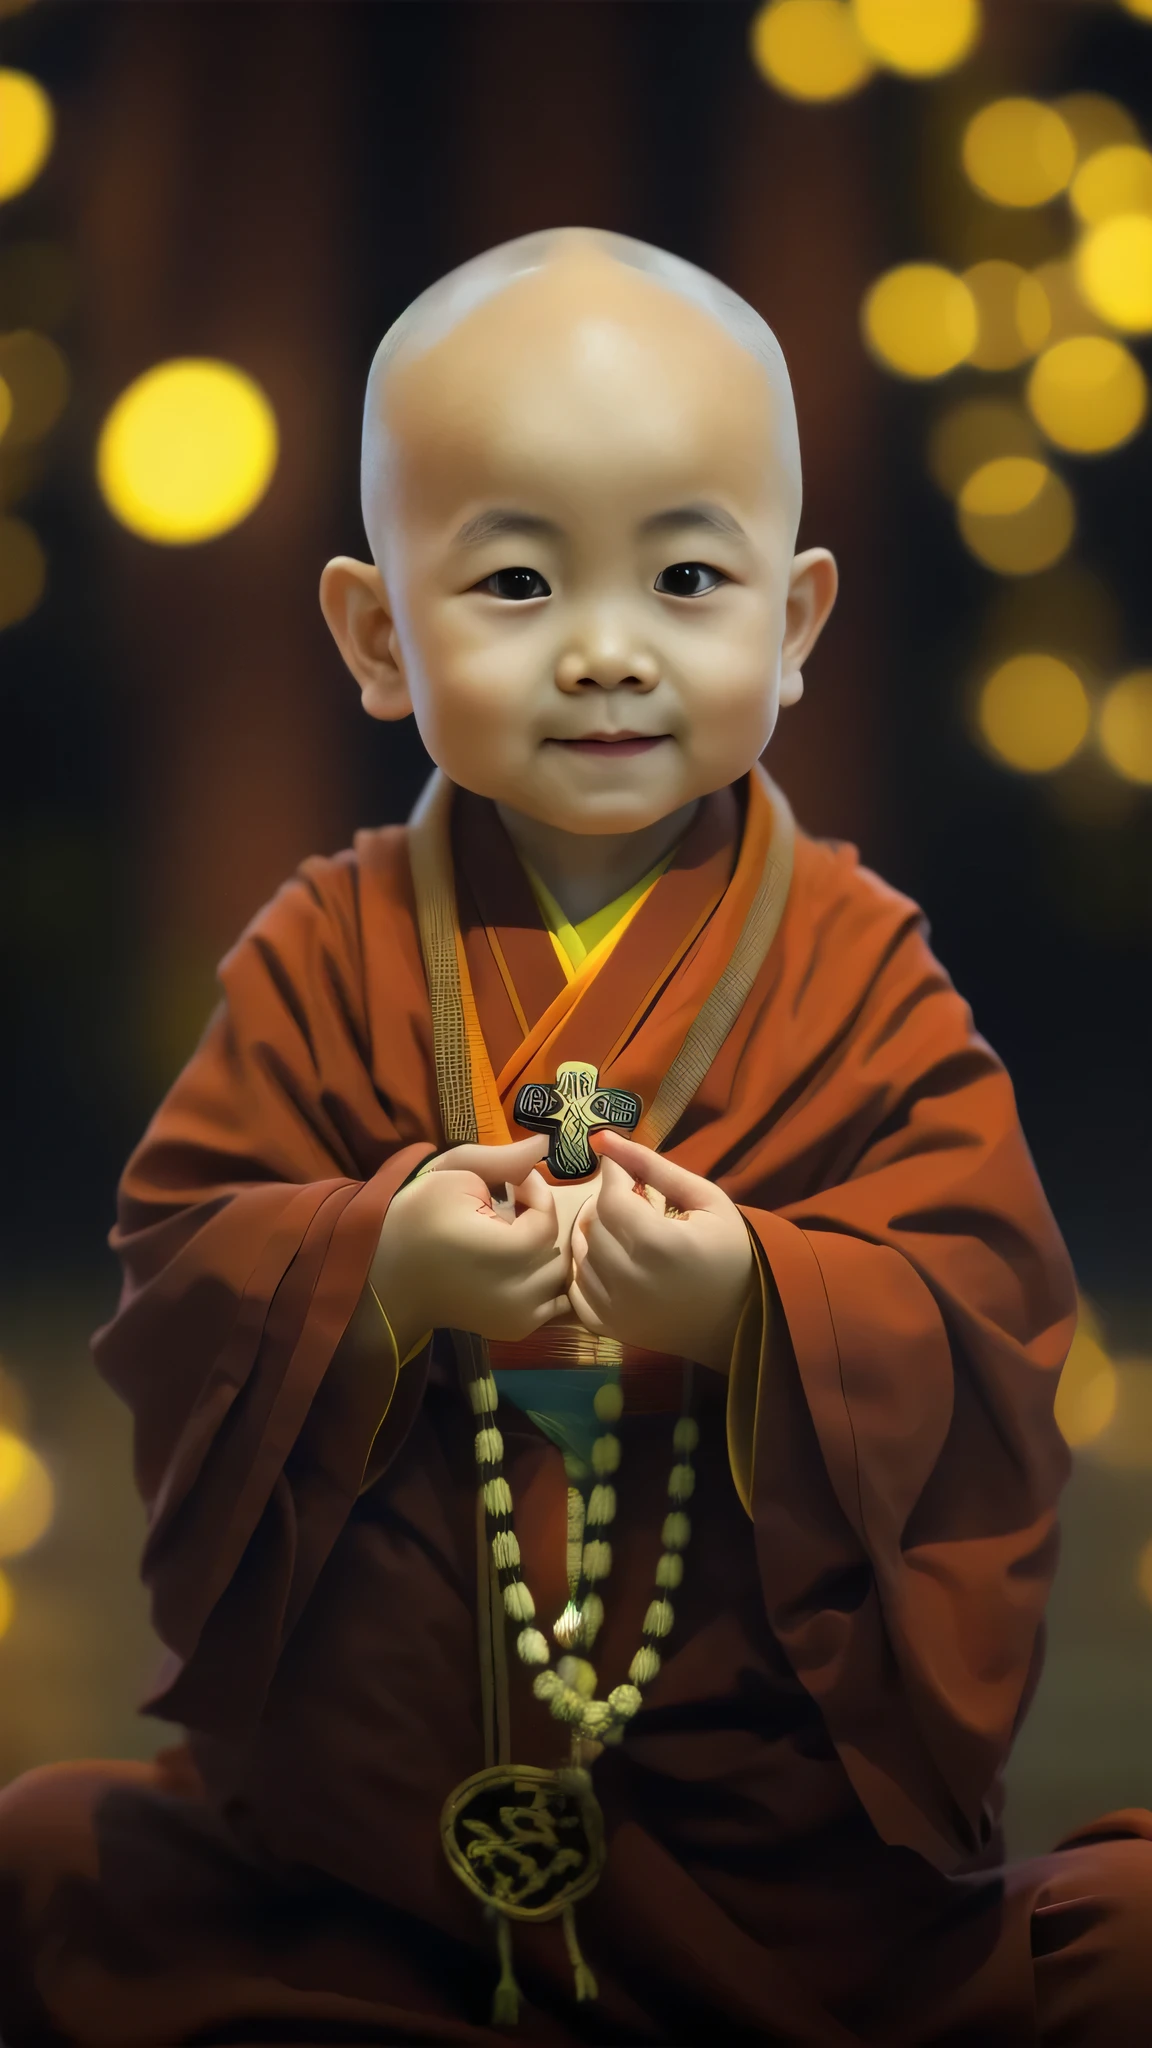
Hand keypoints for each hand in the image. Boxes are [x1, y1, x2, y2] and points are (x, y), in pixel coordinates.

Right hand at [370, 1134, 568, 1356]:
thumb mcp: (452, 1174)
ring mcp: (516, 1317)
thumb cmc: (415, 1218)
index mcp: (500, 1254)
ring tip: (508, 1236)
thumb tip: (547, 1143)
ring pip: (558, 1275)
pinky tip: (515, 1266)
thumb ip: (503, 1160)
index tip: (512, 1183)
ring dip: (541, 1251)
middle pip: (555, 1247)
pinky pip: (553, 1303)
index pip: (546, 1220)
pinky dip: (543, 1282)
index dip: (535, 1193)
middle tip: (509, 1208)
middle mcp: (515, 1294)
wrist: (386, 1275)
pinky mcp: (514, 1330)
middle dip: (538, 1221)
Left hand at [568, 1131, 753, 1372]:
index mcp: (660, 1245)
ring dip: (597, 1234)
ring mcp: (617, 1309)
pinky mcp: (608, 1327)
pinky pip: (577, 1287)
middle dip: (608, 1204)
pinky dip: (589, 1269)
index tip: (622, 1166)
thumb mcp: (705, 1198)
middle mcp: (631, 1280)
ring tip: (627, 1230)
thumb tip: (603, 1137)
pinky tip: (615, 1261)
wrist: (740, 1317)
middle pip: (594, 1225)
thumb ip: (653, 1166)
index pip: (610, 1198)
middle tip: (632, 1201)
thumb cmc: (730, 1251)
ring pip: (581, 1253)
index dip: (613, 1175)